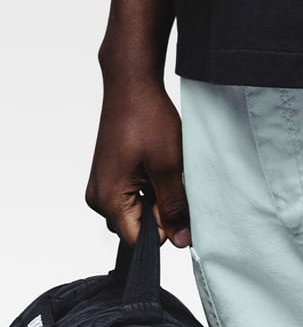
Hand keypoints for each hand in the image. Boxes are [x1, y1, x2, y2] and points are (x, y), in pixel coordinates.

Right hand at [85, 72, 190, 249]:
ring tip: (161, 166)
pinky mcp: (108, 174)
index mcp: (107, 200)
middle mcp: (98, 197)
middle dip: (159, 210)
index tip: (176, 199)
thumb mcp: (169, 167)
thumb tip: (180, 241)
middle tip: (169, 176)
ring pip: (136, 209)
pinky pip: (131, 194)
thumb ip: (174, 207)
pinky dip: (148, 185)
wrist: (132, 85)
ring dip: (155, 196)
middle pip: (136, 227)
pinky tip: (155, 162)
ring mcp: (101, 185)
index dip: (164, 226)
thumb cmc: (147, 119)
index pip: (139, 240)